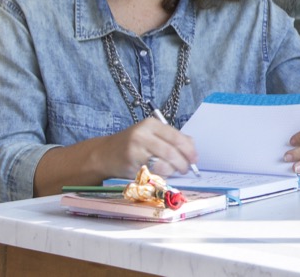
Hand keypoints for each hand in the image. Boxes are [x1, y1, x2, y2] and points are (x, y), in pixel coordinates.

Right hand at [34, 118, 198, 196]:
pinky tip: (161, 175)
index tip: (195, 158)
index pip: (176, 137)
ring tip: (174, 171)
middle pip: (171, 152)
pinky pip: (152, 173)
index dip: (189, 150)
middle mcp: (142, 135)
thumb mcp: (151, 134)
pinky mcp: (130, 165)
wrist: (104, 154)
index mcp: (150, 124)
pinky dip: (161, 176)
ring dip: (173, 171)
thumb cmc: (132, 144)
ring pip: (163, 164)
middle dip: (183, 163)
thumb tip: (192, 148)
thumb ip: (171, 138)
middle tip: (186, 169)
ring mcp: (135, 150)